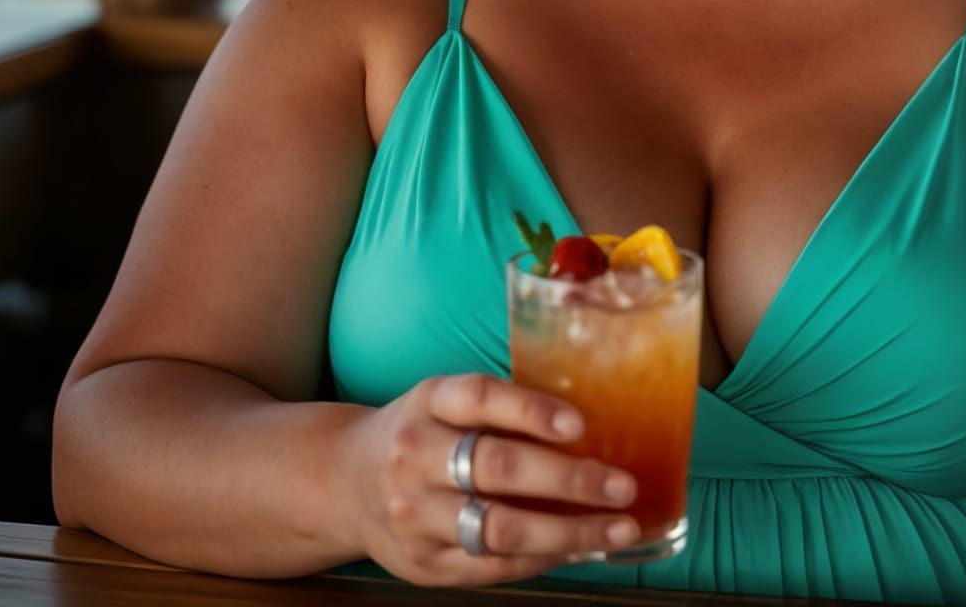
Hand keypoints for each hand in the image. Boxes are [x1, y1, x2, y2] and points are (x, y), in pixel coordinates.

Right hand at [338, 372, 640, 586]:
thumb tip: (593, 422)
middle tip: (623, 485)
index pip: (481, 398)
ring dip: (569, 532)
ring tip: (618, 528)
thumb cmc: (420, 431)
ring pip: (499, 527)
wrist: (342, 482)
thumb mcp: (445, 401)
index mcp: (429, 401)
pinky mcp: (422, 563)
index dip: (531, 410)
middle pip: (498, 468)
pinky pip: (491, 566)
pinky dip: (542, 559)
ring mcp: (415, 515)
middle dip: (570, 480)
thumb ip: (502, 408)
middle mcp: (416, 456)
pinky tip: (579, 550)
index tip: (580, 424)